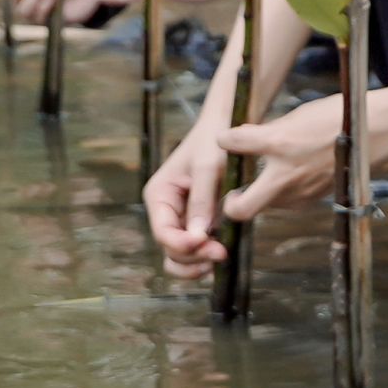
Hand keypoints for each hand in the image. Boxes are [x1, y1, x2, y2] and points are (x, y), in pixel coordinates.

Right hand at [143, 122, 231, 279]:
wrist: (229, 126)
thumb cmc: (215, 140)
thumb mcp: (208, 166)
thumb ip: (201, 199)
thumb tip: (198, 235)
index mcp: (159, 195)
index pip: (162, 232)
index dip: (181, 244)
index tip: (204, 242)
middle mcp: (166, 210)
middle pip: (170, 248)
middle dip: (192, 254)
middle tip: (220, 252)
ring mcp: (183, 218)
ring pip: (180, 254)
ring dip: (196, 262)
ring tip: (220, 257)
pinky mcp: (200, 221)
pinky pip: (196, 248)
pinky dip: (204, 256)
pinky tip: (222, 252)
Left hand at [216, 73, 387, 221]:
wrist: (378, 132)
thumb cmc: (338, 117)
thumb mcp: (297, 116)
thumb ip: (266, 131)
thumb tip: (238, 138)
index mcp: (279, 143)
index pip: (231, 143)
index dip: (224, 140)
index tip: (226, 139)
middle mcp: (286, 173)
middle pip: (240, 208)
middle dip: (229, 203)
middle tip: (230, 189)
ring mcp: (301, 192)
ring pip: (262, 206)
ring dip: (255, 195)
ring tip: (261, 175)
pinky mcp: (312, 199)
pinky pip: (284, 202)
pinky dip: (278, 193)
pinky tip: (287, 175)